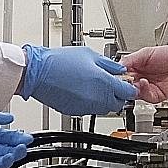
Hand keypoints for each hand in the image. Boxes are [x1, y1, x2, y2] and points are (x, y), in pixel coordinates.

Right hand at [19, 45, 136, 115]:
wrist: (38, 73)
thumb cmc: (59, 62)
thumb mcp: (89, 55)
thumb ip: (109, 64)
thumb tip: (119, 70)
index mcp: (103, 83)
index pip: (127, 92)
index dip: (129, 88)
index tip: (126, 84)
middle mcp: (96, 98)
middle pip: (118, 103)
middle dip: (117, 95)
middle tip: (111, 84)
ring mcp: (86, 107)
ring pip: (104, 108)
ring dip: (104, 99)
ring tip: (94, 86)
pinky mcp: (76, 111)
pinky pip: (90, 109)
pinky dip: (90, 102)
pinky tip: (82, 91)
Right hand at [121, 45, 167, 102]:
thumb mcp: (146, 53)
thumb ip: (131, 59)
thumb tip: (117, 66)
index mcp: (138, 67)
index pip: (121, 74)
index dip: (116, 75)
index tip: (111, 74)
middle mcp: (142, 79)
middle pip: (125, 85)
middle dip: (121, 83)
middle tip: (119, 80)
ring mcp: (149, 88)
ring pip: (134, 93)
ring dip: (131, 88)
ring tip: (132, 80)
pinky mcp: (157, 95)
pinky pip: (146, 97)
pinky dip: (142, 91)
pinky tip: (143, 83)